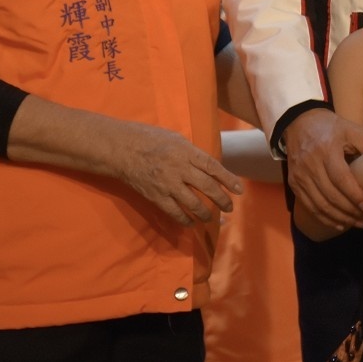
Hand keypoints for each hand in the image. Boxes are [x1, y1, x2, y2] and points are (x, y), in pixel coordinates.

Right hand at [110, 120, 243, 226]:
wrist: (122, 149)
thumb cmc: (150, 139)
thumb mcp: (177, 139)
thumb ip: (192, 153)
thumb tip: (208, 166)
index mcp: (187, 152)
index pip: (213, 167)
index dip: (228, 179)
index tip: (240, 190)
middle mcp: (180, 169)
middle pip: (207, 187)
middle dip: (222, 199)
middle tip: (229, 207)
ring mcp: (168, 184)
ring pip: (193, 203)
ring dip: (206, 213)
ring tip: (212, 217)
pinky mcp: (156, 196)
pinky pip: (174, 212)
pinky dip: (185, 219)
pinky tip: (191, 222)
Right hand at [284, 108, 362, 230]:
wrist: (299, 123)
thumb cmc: (331, 127)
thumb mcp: (352, 130)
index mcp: (327, 150)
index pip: (341, 179)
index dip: (355, 196)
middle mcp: (311, 165)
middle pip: (331, 196)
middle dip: (352, 211)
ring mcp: (300, 176)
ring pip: (320, 205)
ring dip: (341, 218)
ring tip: (359, 223)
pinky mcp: (294, 184)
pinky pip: (310, 206)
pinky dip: (325, 218)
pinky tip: (340, 223)